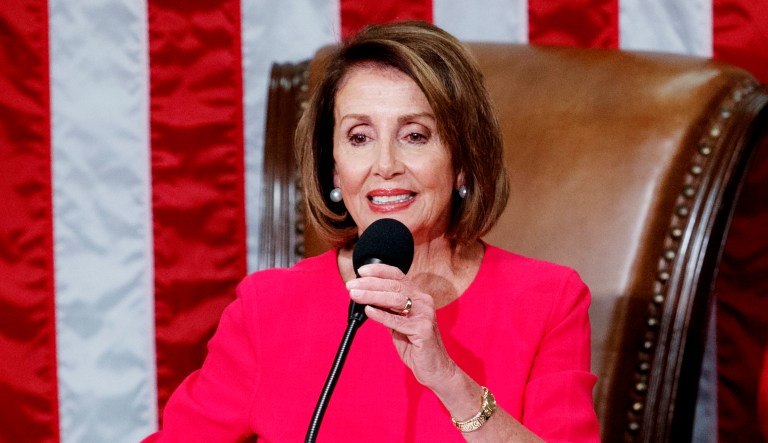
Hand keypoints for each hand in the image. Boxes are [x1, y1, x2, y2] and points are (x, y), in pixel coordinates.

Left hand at [346, 263, 456, 388]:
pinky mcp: (423, 330)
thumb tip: (366, 297)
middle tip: (351, 286)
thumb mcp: (399, 323)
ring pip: (396, 299)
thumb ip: (387, 309)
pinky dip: (382, 314)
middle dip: (370, 284)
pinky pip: (398, 321)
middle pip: (394, 286)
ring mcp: (425, 315)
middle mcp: (423, 302)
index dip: (379, 271)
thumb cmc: (415, 345)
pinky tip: (369, 311)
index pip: (398, 276)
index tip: (361, 271)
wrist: (434, 368)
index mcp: (418, 297)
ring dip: (372, 295)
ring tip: (355, 295)